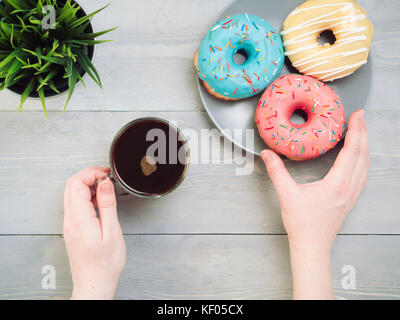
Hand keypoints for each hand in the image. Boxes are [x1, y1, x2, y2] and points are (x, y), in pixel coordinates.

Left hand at [63, 167, 125, 299]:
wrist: (94, 283)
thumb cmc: (105, 263)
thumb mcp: (112, 231)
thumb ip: (107, 205)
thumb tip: (105, 184)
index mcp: (80, 219)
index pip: (77, 183)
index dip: (92, 173)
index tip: (106, 173)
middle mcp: (70, 220)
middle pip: (71, 185)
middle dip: (88, 175)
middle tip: (106, 176)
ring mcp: (69, 224)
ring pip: (71, 194)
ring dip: (87, 185)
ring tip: (105, 188)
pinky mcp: (72, 229)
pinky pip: (75, 205)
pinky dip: (86, 196)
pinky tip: (100, 201)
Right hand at [261, 110, 368, 298]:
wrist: (312, 245)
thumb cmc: (302, 223)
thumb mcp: (286, 194)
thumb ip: (276, 171)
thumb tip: (267, 154)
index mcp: (337, 183)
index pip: (352, 150)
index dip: (356, 130)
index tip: (357, 115)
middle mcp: (349, 187)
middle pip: (363, 154)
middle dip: (363, 132)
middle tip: (360, 117)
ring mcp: (352, 194)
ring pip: (365, 164)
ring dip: (365, 146)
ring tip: (360, 133)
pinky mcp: (350, 199)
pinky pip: (363, 174)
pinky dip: (363, 160)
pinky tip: (358, 158)